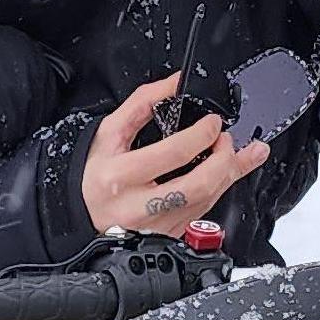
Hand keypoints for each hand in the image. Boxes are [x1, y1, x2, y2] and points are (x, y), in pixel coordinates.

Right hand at [82, 73, 267, 237]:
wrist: (81, 216)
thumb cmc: (92, 174)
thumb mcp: (108, 133)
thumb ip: (143, 103)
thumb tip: (176, 83)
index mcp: (120, 177)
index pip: (173, 154)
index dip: (202, 135)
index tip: (213, 122)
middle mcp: (138, 208)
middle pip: (198, 185)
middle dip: (224, 158)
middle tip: (226, 140)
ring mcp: (156, 227)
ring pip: (206, 202)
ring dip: (230, 174)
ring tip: (238, 153)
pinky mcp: (167, 236)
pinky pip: (202, 214)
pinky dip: (219, 191)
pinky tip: (227, 174)